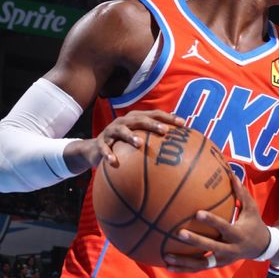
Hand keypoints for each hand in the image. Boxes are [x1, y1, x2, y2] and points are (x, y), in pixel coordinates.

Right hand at [66, 110, 184, 171]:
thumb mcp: (138, 139)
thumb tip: (180, 148)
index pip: (154, 115)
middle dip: (152, 124)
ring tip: (140, 143)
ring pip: (121, 131)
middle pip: (139, 120)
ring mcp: (111, 131)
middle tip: (164, 131)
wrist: (95, 149)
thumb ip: (155, 140)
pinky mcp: (100, 143)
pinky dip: (108, 155)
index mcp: (135, 119)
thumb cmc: (123, 145)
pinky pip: (104, 149)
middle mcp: (124, 122)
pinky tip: (114, 162)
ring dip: (130, 136)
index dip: (169, 118)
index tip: (183, 124)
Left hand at [164, 171, 270, 271]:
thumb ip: (240, 193)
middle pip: (211, 246)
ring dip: (185, 262)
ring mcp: (223, 259)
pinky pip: (199, 267)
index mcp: (238, 234)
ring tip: (167, 258)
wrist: (262, 247)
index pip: (224, 227)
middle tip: (179, 233)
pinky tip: (169, 266)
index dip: (211, 221)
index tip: (197, 213)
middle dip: (195, 241)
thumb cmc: (254, 223)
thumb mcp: (251, 208)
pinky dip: (184, 268)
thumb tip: (230, 173)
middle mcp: (230, 249)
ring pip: (202, 263)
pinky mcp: (217, 265)